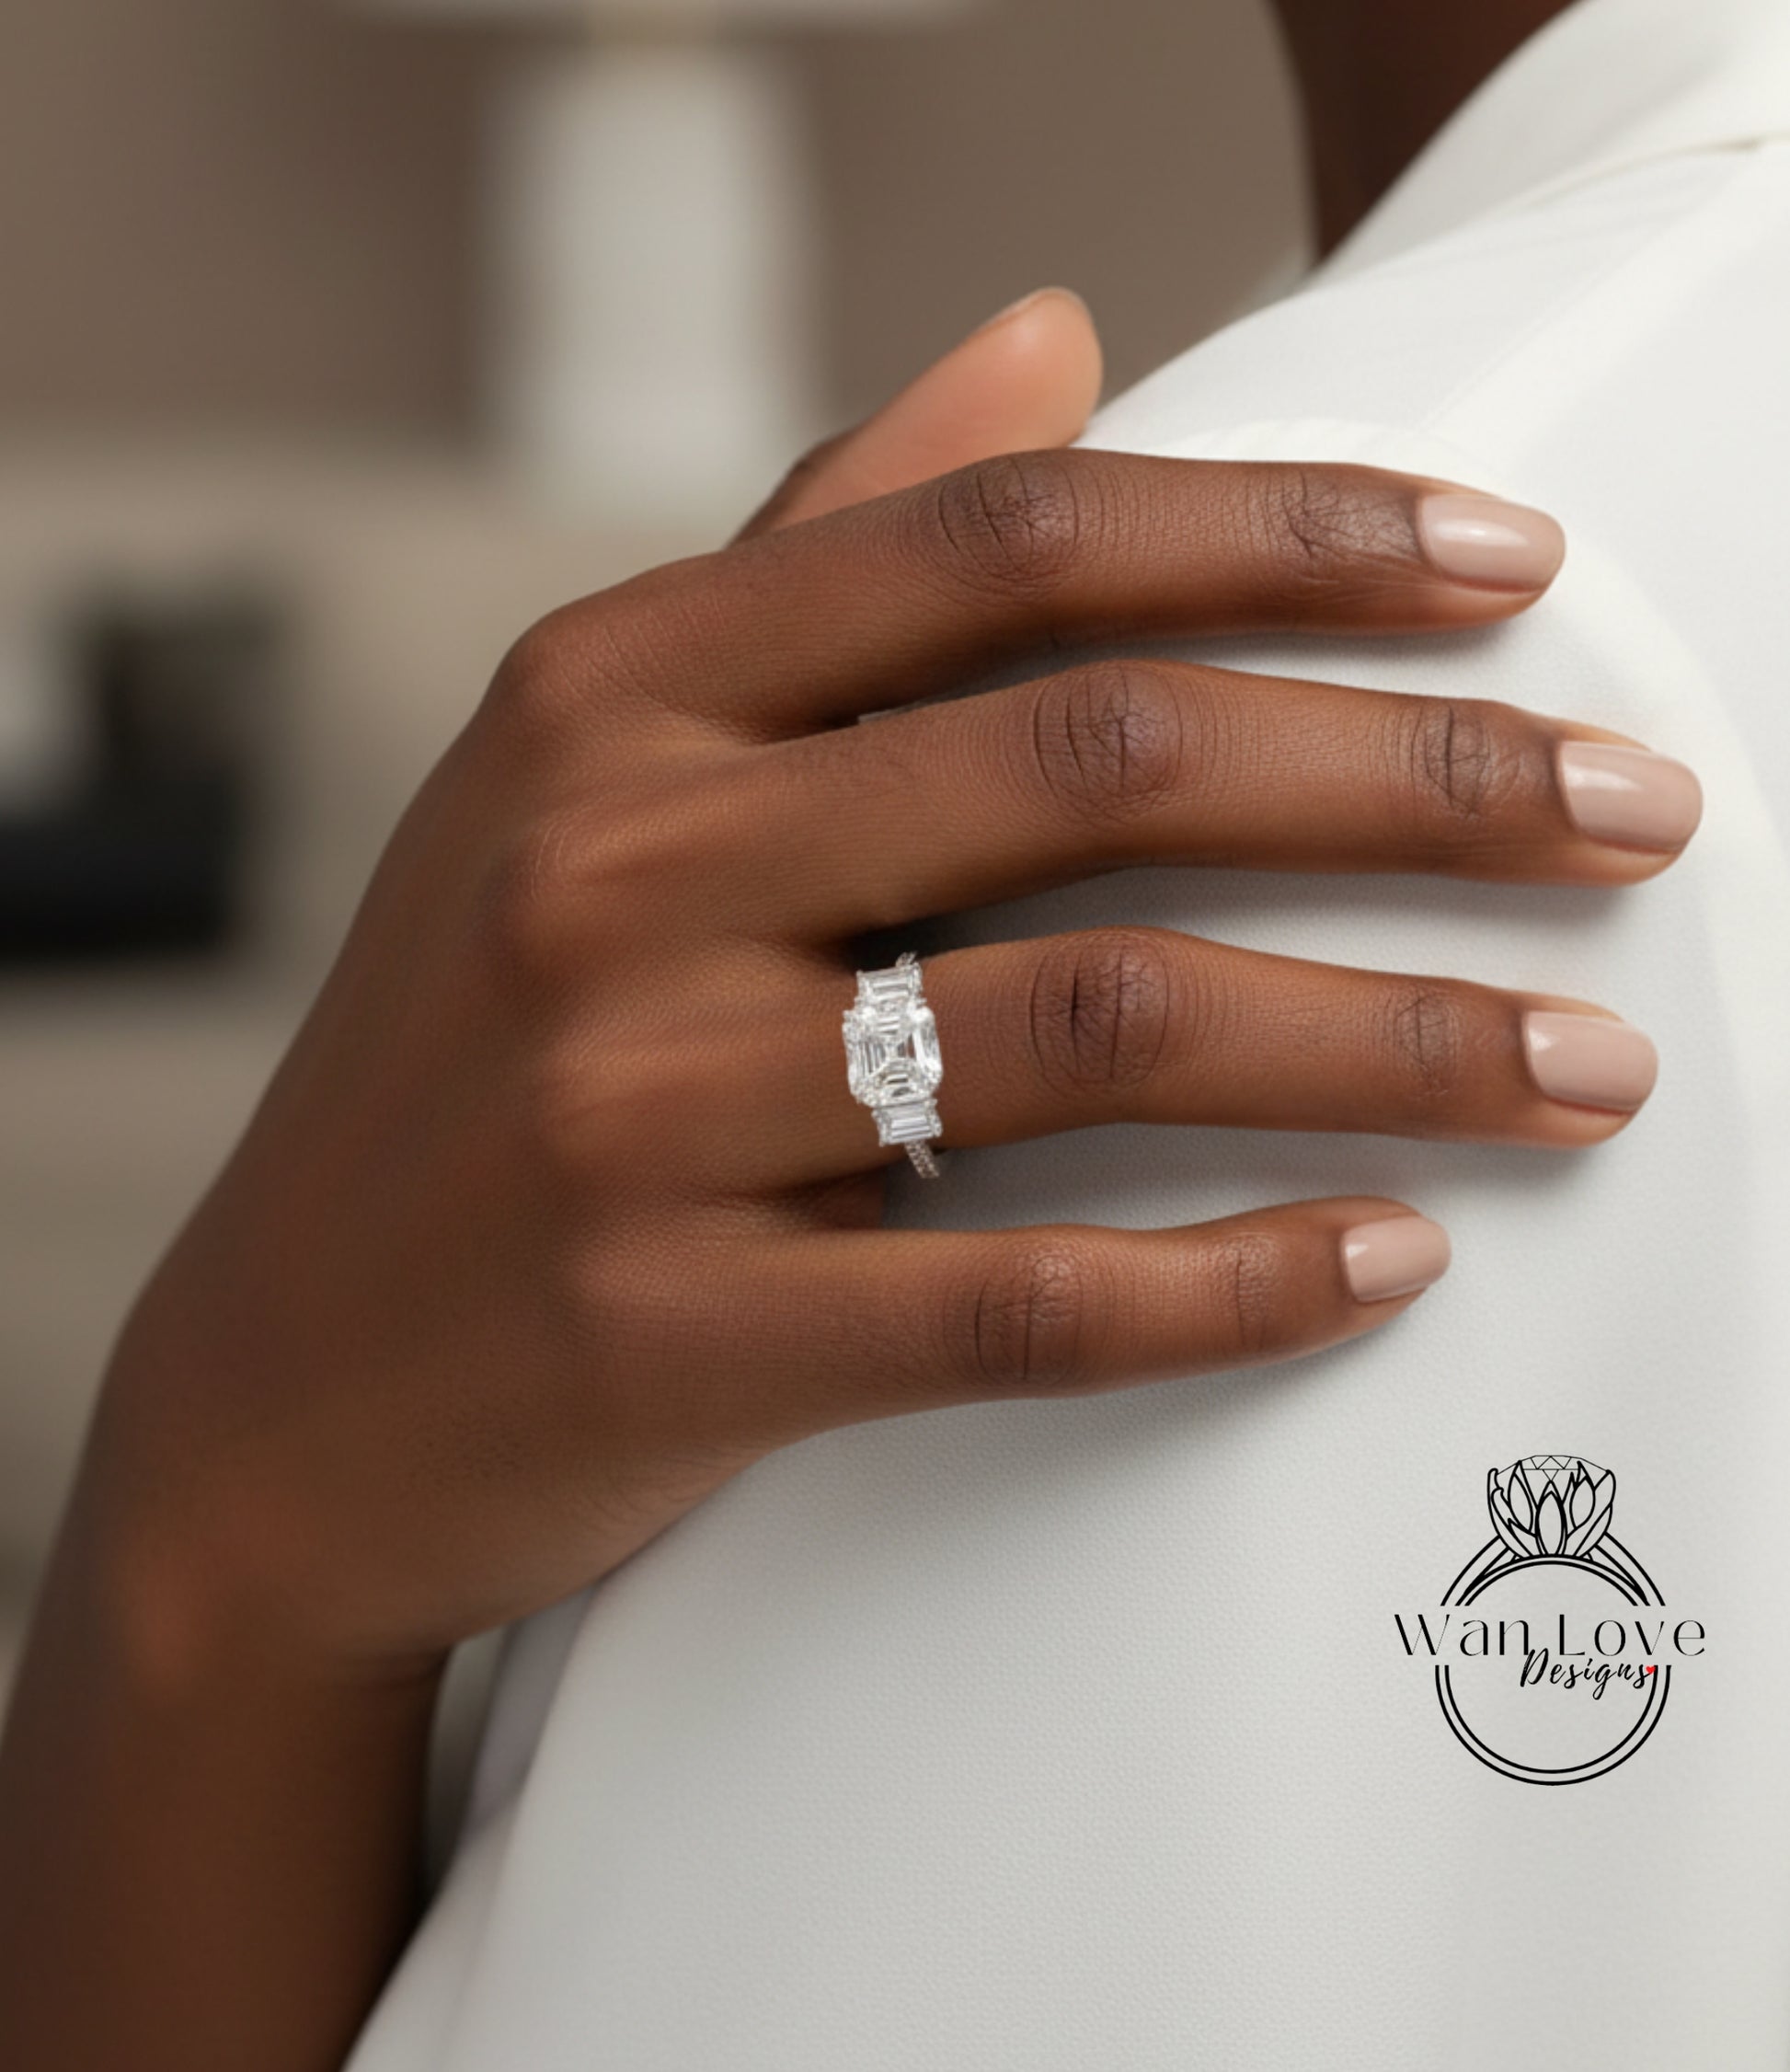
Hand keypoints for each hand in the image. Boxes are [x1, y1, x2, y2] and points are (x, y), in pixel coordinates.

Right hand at [90, 296, 1697, 1680]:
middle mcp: (617, 869)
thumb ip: (818, 546)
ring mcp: (633, 1110)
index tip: (1503, 571)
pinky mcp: (673, 1339)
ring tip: (1585, 1056)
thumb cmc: (475, 1056)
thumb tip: (1050, 337)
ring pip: (1102, 1030)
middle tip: (1629, 805)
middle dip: (1416, 779)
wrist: (280, 1394)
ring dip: (1394, 1039)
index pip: (1010, 549)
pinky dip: (1233, 1280)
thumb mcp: (593, 766)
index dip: (1291, 536)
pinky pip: (1016, 1301)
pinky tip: (1388, 1258)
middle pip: (1105, 765)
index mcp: (613, 696)